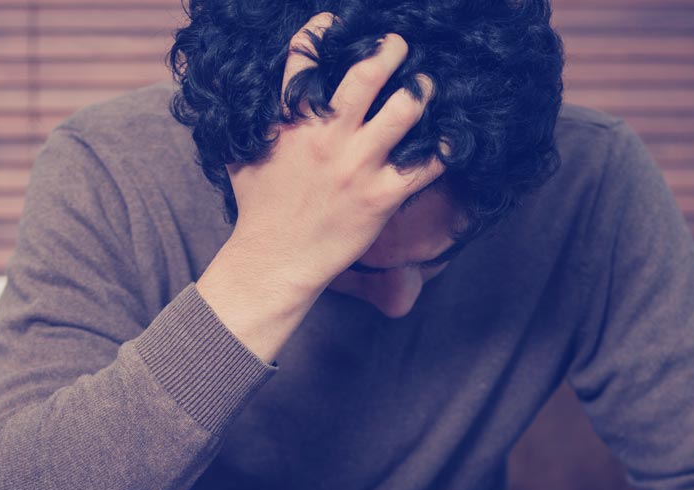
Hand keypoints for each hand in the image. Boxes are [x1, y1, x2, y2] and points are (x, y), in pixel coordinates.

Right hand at [196, 12, 443, 359]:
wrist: (273, 262)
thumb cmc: (257, 210)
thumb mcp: (242, 156)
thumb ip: (255, 122)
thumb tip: (249, 98)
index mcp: (292, 122)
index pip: (305, 57)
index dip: (322, 31)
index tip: (336, 23)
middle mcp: (328, 136)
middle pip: (368, 73)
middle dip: (390, 49)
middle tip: (399, 45)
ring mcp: (357, 166)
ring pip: (405, 110)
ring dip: (422, 89)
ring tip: (426, 84)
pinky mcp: (380, 198)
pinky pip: (425, 165)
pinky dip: (443, 148)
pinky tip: (451, 138)